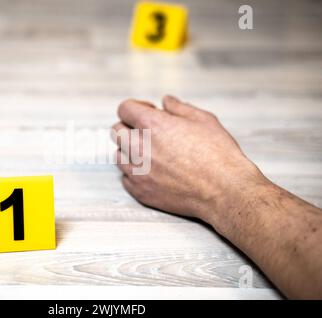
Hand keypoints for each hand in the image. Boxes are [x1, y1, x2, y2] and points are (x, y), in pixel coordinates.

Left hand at [111, 96, 264, 224]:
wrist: (225, 191)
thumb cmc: (219, 155)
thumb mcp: (204, 120)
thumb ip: (179, 108)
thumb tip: (166, 101)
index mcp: (152, 125)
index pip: (124, 108)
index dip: (135, 108)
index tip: (147, 113)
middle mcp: (139, 147)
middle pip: (116, 131)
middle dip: (129, 127)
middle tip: (148, 132)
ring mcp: (138, 171)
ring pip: (118, 155)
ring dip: (129, 151)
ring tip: (150, 153)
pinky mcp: (140, 191)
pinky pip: (125, 178)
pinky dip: (134, 173)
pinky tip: (152, 172)